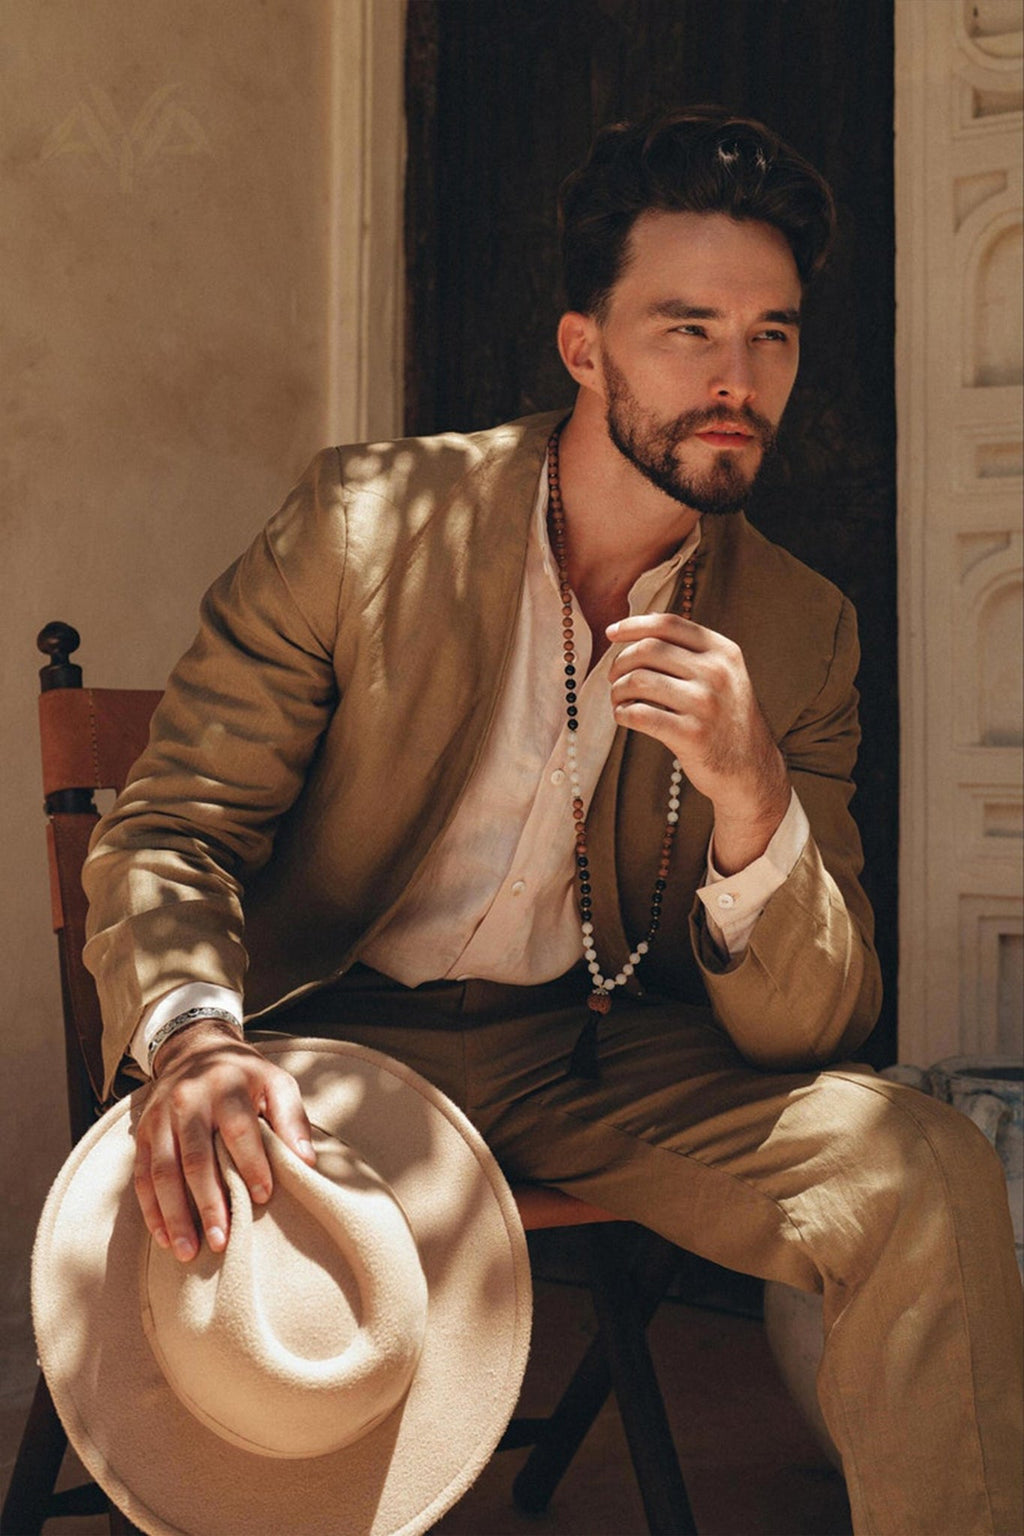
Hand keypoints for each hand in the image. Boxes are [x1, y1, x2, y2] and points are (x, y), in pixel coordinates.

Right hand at [134, 1019, 315, 1262]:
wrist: (196, 1050)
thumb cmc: (245, 1076)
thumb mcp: (276, 1082)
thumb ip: (292, 1117)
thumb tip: (307, 1160)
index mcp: (226, 1088)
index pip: (238, 1131)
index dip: (251, 1164)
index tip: (262, 1197)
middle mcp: (188, 1102)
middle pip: (195, 1158)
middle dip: (208, 1202)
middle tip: (222, 1241)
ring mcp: (161, 1119)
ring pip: (163, 1172)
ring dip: (174, 1215)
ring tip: (189, 1251)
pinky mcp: (144, 1134)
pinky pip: (142, 1176)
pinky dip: (151, 1210)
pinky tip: (164, 1238)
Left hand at [607, 612, 789, 872]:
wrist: (751, 769)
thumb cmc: (726, 719)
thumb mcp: (724, 676)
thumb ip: (691, 652)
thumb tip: (638, 628)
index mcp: (723, 651)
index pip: (669, 624)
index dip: (634, 625)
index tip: (611, 633)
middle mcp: (716, 673)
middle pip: (648, 649)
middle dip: (620, 662)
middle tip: (613, 678)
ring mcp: (705, 704)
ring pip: (638, 680)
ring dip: (618, 690)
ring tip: (618, 700)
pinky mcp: (691, 735)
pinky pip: (640, 715)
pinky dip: (622, 713)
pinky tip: (624, 717)